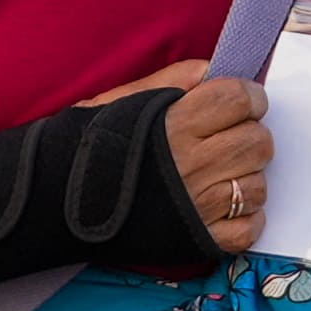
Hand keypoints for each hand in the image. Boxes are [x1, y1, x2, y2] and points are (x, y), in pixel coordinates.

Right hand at [83, 60, 267, 253]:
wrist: (54, 202)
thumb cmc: (87, 147)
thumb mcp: (123, 100)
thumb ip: (173, 80)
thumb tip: (215, 70)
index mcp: (176, 123)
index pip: (240, 99)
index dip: (249, 97)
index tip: (244, 102)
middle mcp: (191, 163)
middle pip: (257, 142)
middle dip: (250, 135)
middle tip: (230, 138)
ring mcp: (198, 206)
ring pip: (257, 186)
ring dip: (246, 179)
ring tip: (219, 176)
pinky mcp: (199, 241)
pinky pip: (248, 229)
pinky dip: (243, 219)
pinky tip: (220, 208)